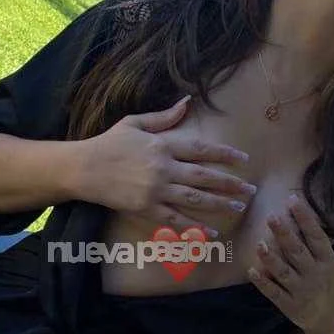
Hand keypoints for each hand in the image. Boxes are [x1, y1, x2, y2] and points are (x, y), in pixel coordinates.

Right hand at [76, 95, 254, 235]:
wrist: (83, 168)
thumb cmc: (108, 143)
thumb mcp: (135, 123)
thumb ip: (164, 117)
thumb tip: (187, 101)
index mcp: (163, 144)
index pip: (202, 148)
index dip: (225, 154)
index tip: (244, 159)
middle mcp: (164, 168)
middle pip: (205, 176)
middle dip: (231, 183)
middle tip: (250, 189)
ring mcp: (156, 190)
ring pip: (195, 198)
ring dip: (220, 203)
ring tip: (238, 206)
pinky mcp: (146, 208)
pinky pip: (175, 220)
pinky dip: (194, 227)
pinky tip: (211, 232)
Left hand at [247, 191, 333, 333]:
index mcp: (330, 263)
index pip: (317, 237)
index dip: (305, 219)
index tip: (292, 201)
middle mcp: (315, 276)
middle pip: (297, 252)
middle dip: (284, 234)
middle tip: (271, 216)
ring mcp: (302, 292)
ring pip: (283, 272)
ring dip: (270, 258)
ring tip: (259, 243)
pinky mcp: (290, 306)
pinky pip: (274, 293)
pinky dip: (263, 283)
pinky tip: (251, 271)